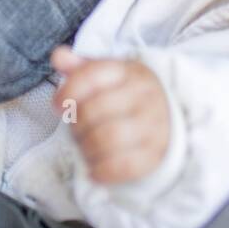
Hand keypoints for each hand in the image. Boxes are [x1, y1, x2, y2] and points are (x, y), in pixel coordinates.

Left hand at [50, 45, 169, 183]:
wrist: (171, 122)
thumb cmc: (129, 98)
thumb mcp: (109, 77)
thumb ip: (82, 68)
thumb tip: (59, 56)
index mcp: (131, 72)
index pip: (93, 75)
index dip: (68, 91)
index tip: (57, 105)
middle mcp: (145, 97)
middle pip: (95, 110)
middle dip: (76, 124)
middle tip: (76, 130)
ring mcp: (154, 127)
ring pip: (109, 138)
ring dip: (87, 148)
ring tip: (85, 148)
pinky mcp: (156, 155)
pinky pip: (124, 166)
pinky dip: (102, 171)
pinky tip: (94, 170)